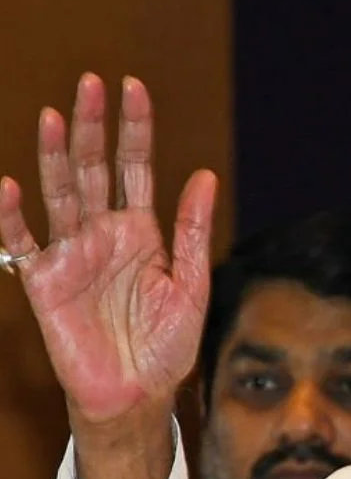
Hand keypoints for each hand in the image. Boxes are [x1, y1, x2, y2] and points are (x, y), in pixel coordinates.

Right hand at [0, 74, 215, 425]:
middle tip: (91, 82)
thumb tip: (204, 174)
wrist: (138, 396)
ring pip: (60, 193)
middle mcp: (104, 234)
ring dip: (57, 155)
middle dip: (94, 126)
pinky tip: (7, 185)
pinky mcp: (44, 283)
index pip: (137, 167)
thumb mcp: (192, 284)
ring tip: (57, 116)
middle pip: (96, 169)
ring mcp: (72, 254)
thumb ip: (192, 230)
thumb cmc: (166, 346)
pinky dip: (11, 217)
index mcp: (142, 232)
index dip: (136, 129)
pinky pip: (23, 244)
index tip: (134, 88)